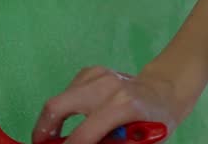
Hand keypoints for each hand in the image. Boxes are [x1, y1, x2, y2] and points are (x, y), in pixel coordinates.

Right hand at [32, 66, 189, 143]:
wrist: (164, 93)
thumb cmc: (155, 123)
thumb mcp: (139, 143)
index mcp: (123, 106)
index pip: (83, 135)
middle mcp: (107, 86)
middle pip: (56, 106)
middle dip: (43, 131)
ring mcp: (98, 74)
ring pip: (58, 100)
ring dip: (53, 121)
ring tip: (59, 138)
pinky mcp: (91, 71)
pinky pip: (67, 93)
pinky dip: (65, 109)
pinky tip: (77, 118)